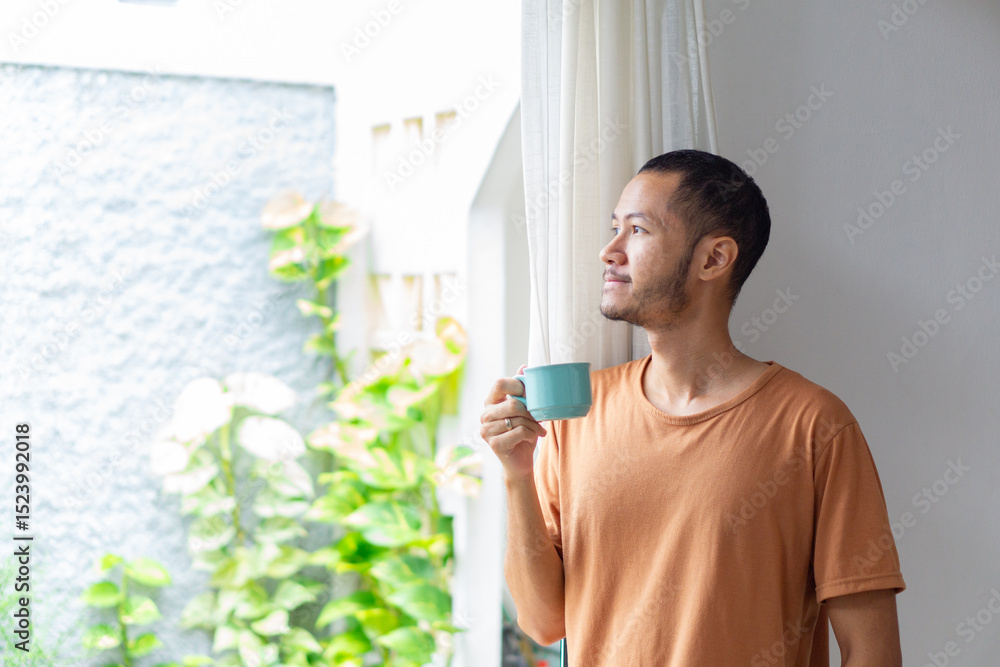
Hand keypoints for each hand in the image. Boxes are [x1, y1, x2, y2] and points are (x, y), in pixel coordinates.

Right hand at [479, 364, 547, 480]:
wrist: (520, 462)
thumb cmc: (522, 434)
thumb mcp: (524, 410)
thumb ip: (521, 390)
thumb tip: (524, 366)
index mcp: (490, 403)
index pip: (500, 383)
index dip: (518, 385)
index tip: (530, 395)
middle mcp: (485, 415)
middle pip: (513, 403)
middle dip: (531, 411)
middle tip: (539, 418)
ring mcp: (486, 430)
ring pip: (518, 418)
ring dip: (533, 425)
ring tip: (538, 430)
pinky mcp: (494, 444)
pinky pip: (520, 431)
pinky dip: (531, 434)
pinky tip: (533, 437)